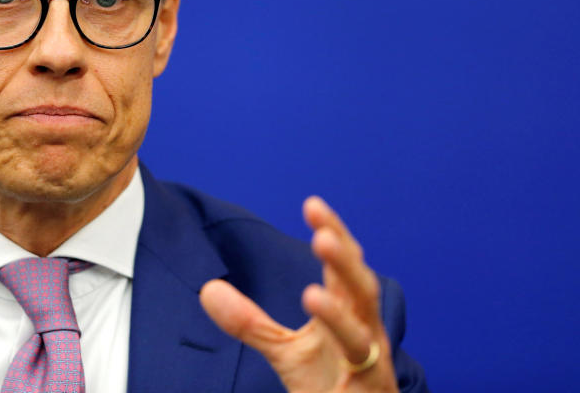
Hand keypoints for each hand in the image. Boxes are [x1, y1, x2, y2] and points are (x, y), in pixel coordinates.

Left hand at [200, 197, 397, 391]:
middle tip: (320, 226)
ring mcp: (371, 353)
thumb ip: (250, 322)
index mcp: (348, 312)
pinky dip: (338, 322)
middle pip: (359, 279)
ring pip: (364, 307)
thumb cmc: (329, 385)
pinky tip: (315, 298)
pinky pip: (357, 348)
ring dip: (344, 274)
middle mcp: (364, 325)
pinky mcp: (370, 379)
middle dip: (343, 250)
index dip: (333, 233)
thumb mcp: (284, 351)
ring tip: (322, 245)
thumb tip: (208, 289)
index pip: (343, 265)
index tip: (312, 204)